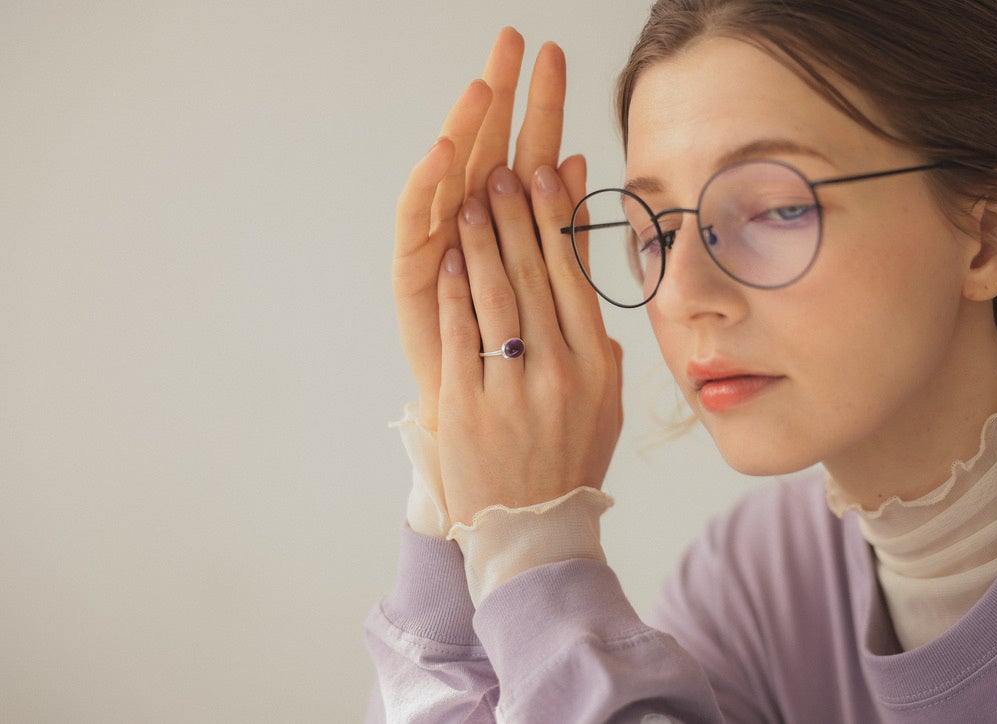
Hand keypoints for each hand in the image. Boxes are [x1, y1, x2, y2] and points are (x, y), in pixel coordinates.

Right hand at [393, 28, 571, 430]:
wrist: (488, 428)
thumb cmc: (519, 364)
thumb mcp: (551, 291)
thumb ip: (562, 229)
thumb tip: (579, 166)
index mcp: (510, 228)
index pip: (529, 154)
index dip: (541, 106)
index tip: (553, 54)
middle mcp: (470, 227)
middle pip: (487, 147)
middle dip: (501, 94)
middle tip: (511, 38)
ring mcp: (438, 246)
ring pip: (450, 176)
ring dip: (466, 128)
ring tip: (483, 85)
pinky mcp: (412, 273)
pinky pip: (417, 222)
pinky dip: (429, 184)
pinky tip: (447, 149)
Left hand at [437, 164, 622, 523]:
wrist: (534, 529)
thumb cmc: (568, 456)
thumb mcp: (602, 397)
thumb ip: (598, 335)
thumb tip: (591, 283)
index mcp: (596, 364)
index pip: (574, 276)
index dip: (556, 220)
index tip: (545, 174)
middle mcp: (560, 372)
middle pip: (536, 277)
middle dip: (515, 216)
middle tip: (500, 171)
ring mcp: (514, 390)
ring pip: (497, 297)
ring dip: (481, 243)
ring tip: (470, 200)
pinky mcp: (469, 408)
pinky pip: (462, 336)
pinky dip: (454, 293)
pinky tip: (447, 259)